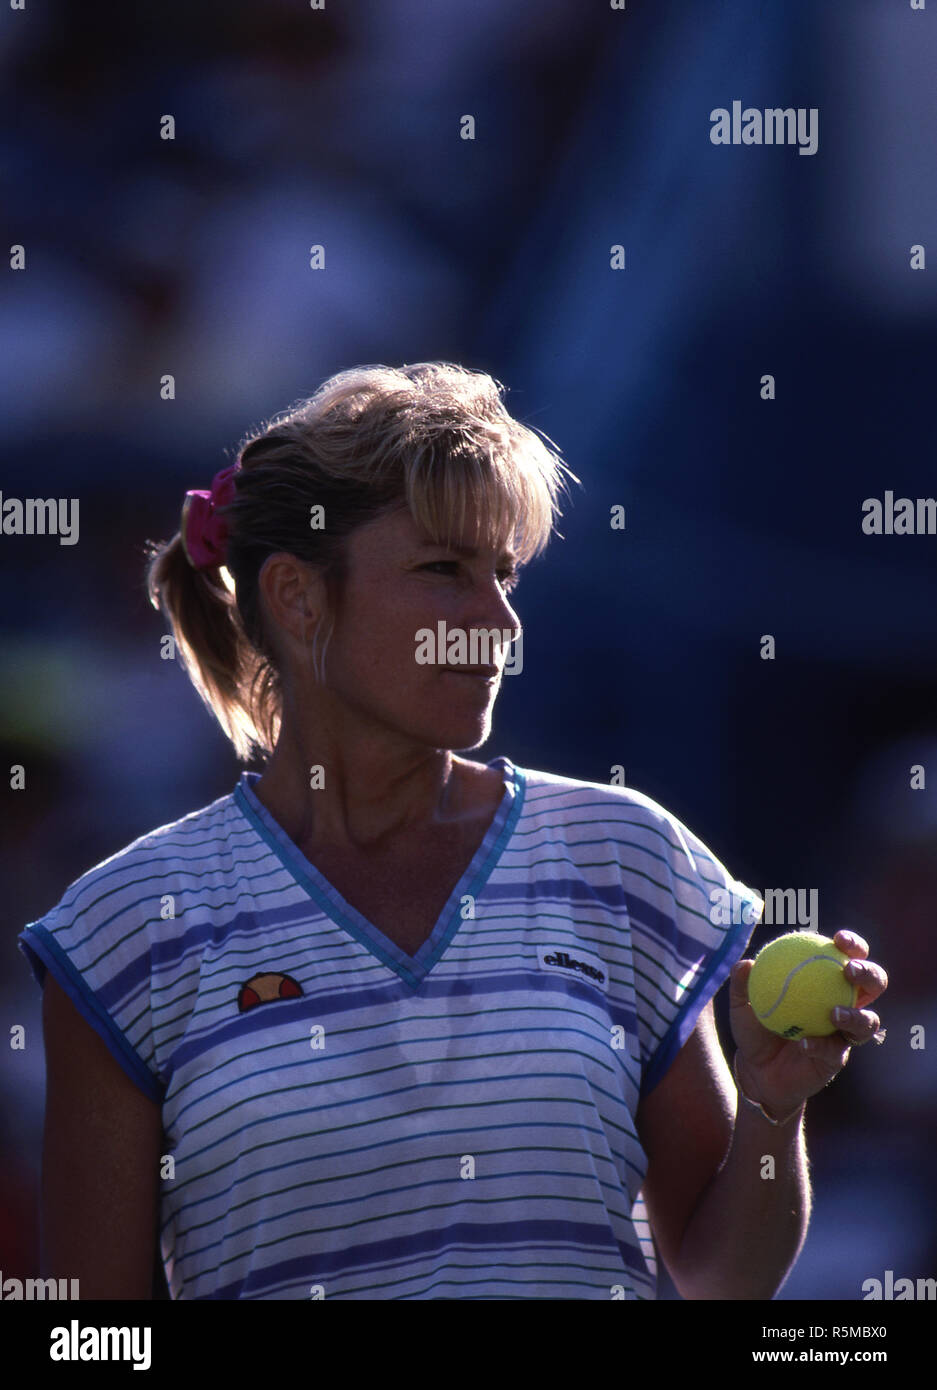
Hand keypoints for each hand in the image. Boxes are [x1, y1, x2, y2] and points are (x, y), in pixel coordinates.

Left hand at [729, 930, 887, 1120]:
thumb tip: (746, 963)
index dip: (853, 945)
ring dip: (855, 1015)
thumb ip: (743, 983)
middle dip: (869, 972)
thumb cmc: (754, 1028)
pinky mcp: (837, 1059)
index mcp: (827, 982)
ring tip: (833, 1013)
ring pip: (868, 1022)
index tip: (839, 939)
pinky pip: (834, 1051)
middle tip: (849, 969)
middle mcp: (844, 1004)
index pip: (848, 957)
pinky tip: (805, 1043)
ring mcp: (845, 1033)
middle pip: (874, 984)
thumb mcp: (742, 1004)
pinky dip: (820, 1045)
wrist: (756, 1069)